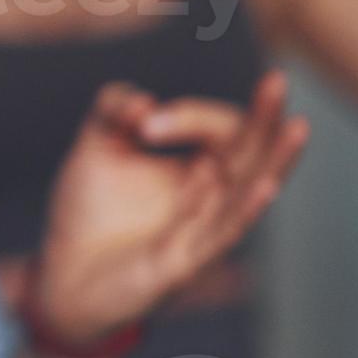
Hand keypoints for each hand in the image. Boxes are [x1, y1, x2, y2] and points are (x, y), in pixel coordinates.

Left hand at [30, 72, 308, 351]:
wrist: (60, 278)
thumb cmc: (87, 216)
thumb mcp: (95, 149)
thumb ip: (112, 113)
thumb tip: (142, 101)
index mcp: (200, 171)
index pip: (220, 130)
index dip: (189, 115)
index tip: (141, 121)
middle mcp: (211, 200)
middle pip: (251, 154)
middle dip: (265, 118)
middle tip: (276, 79)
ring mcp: (201, 233)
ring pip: (250, 193)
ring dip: (275, 160)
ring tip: (298, 127)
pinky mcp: (181, 264)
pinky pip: (220, 235)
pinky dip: (244, 210)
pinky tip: (265, 186)